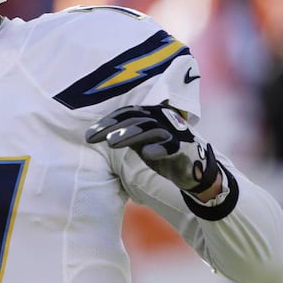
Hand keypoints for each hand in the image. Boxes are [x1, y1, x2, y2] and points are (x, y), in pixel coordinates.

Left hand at [85, 104, 219, 193]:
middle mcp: (161, 119)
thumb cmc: (161, 150)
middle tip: (97, 139)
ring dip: (130, 135)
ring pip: (151, 129)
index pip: (126, 113)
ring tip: (111, 143)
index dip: (107, 122)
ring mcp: (173, 133)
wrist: (193, 168)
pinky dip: (159, 149)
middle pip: (135, 119)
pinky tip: (147, 154)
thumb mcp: (139, 140)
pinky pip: (171, 146)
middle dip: (114, 128)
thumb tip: (93, 134)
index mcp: (150, 114)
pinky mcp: (184, 148)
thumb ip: (122, 134)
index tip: (89, 136)